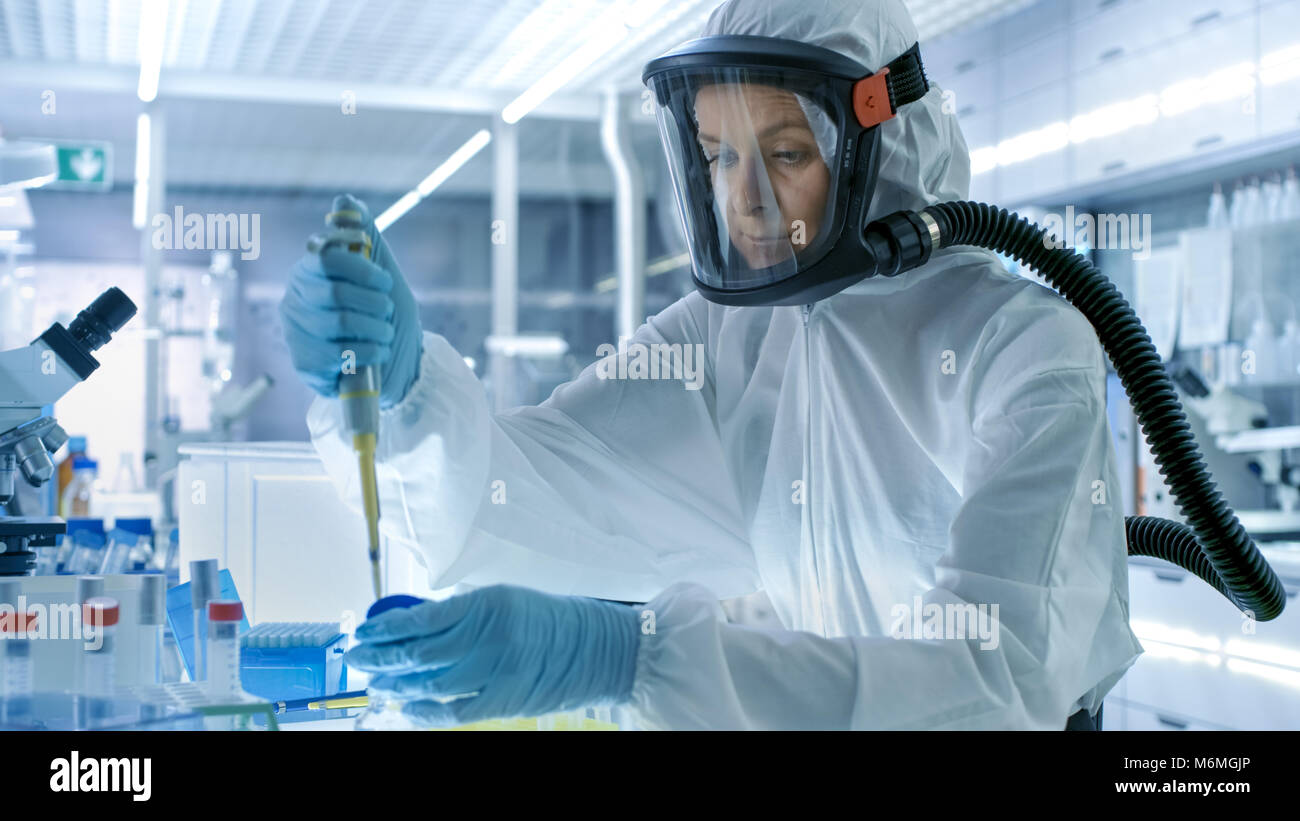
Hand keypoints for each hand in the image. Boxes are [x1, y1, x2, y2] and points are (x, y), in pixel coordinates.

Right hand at [279, 194, 421, 407]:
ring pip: (338, 323)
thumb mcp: (381, 273)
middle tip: (387, 309)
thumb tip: (345, 199)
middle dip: (373, 302)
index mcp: (310, 270)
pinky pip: (339, 354)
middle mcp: (296, 298)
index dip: (361, 267)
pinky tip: (378, 350)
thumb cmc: (383, 314)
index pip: (326, 257)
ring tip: (386, 331)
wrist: (395, 363)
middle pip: (335, 293)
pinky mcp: (305, 363)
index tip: (384, 280)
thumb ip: (365, 238)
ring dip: (375, 328)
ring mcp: (297, 332)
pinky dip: (369, 351)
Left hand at [346, 585, 640, 726]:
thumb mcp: (504, 601)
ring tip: (376, 683)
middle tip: (357, 657)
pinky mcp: (504, 701)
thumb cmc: (549, 621)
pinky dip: (425, 711)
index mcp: (488, 604)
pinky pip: (452, 711)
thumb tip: (412, 627)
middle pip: (419, 653)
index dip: (386, 628)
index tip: (364, 630)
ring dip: (397, 684)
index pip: (422, 619)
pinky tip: (406, 707)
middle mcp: (490, 637)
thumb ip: (462, 613)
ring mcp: (497, 672)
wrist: (597, 649)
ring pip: (430, 683)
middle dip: (381, 657)